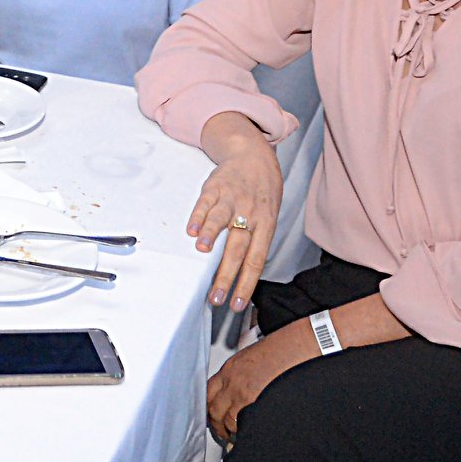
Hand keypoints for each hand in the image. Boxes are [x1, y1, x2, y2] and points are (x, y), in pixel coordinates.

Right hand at [188, 123, 281, 311]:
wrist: (253, 156)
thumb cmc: (261, 193)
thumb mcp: (268, 217)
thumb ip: (254, 241)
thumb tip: (242, 274)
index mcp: (265, 226)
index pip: (256, 261)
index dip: (246, 284)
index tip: (236, 304)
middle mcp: (250, 214)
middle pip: (237, 248)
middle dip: (225, 275)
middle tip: (215, 295)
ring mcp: (232, 200)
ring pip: (222, 219)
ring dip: (212, 235)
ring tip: (202, 250)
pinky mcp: (215, 187)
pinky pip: (206, 202)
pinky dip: (198, 216)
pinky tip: (192, 228)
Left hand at [207, 323, 317, 441]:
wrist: (298, 346)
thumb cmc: (280, 349)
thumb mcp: (249, 357)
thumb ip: (237, 375)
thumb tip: (234, 391)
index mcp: (230, 370)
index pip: (207, 393)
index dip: (208, 407)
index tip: (211, 415)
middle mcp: (233, 383)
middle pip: (214, 410)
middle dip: (216, 424)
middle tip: (221, 430)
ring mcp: (245, 395)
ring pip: (228, 421)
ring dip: (230, 430)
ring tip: (234, 436)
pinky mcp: (259, 404)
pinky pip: (245, 423)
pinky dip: (245, 431)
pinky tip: (249, 433)